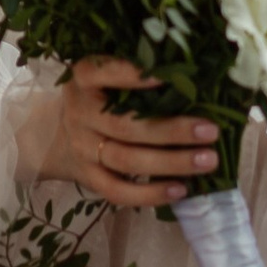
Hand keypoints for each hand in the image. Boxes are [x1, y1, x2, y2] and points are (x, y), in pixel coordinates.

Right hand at [34, 58, 221, 208]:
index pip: (103, 73)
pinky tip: (181, 190)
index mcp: (84, 77)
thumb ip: (136, 72)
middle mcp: (80, 112)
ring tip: (207, 161)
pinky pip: (117, 192)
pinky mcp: (88, 178)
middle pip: (125, 125)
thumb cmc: (99, 95)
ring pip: (126, 160)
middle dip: (172, 130)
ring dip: (170, 163)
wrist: (56, 133)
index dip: (131, 75)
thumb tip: (192, 75)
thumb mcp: (105, 75)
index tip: (165, 77)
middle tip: (210, 131)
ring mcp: (83, 148)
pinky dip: (150, 194)